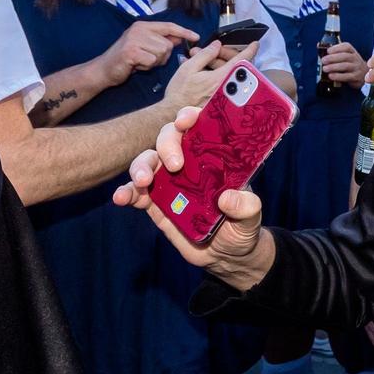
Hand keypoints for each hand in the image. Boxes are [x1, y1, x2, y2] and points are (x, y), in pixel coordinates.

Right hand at [101, 21, 199, 86]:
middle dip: (162, 57)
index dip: (184, 32)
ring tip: (140, 62)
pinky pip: (152, 61)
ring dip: (153, 62)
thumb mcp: (145, 46)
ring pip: (161, 53)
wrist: (104, 69)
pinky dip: (146, 67)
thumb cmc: (126, 59)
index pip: (169, 26)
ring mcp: (134, 39)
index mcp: (143, 26)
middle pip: (167, 45)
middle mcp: (139, 29)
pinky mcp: (131, 51)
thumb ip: (161, 41)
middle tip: (146, 59)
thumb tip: (178, 38)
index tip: (196, 37)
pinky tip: (136, 66)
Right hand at [114, 105, 276, 287]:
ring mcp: (169, 182)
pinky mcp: (155, 203)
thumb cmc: (241, 227)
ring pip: (148, 161)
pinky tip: (121, 198)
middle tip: (175, 165)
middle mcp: (189, 163)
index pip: (200, 127)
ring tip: (144, 181)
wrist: (225, 255)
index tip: (187, 121)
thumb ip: (247, 207)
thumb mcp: (252, 218)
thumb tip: (227, 198)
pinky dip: (127, 192)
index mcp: (213, 157)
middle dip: (167, 144)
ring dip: (141, 167)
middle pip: (170, 138)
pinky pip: (136, 192)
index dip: (190, 117)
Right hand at [163, 40, 256, 111]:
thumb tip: (217, 45)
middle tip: (215, 50)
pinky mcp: (221, 99)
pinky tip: (207, 69)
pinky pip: (226, 82)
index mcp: (220, 78)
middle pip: (236, 66)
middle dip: (227, 54)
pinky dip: (219, 73)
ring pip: (230, 73)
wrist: (173, 112)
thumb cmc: (180, 92)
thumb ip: (205, 54)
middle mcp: (227, 87)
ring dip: (221, 63)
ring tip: (204, 59)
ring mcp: (225, 94)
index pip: (241, 61)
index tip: (254, 44)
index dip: (250, 50)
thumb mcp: (189, 68)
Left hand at [320, 41, 368, 85]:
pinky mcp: (356, 77)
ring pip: (345, 66)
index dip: (337, 48)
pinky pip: (347, 76)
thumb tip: (319, 45)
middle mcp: (355, 58)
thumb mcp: (346, 56)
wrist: (364, 74)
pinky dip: (338, 76)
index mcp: (352, 51)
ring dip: (333, 67)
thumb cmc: (350, 64)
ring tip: (325, 68)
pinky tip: (331, 76)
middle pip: (345, 56)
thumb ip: (335, 53)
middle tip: (323, 60)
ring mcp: (356, 68)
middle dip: (332, 58)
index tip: (328, 50)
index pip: (346, 47)